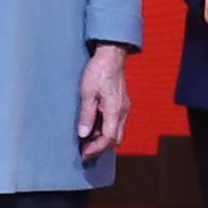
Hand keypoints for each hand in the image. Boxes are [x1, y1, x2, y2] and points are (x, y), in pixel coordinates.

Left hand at [74, 43, 129, 161]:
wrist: (111, 54)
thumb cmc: (99, 70)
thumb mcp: (87, 92)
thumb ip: (86, 115)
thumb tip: (84, 134)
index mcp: (115, 110)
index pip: (108, 139)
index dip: (96, 149)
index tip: (84, 153)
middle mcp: (122, 112)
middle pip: (115, 139)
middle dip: (101, 148)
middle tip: (85, 151)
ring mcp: (123, 108)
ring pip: (116, 132)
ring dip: (103, 139)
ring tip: (87, 141)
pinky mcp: (121, 104)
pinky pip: (115, 124)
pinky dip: (105, 130)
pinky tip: (94, 128)